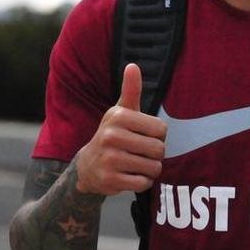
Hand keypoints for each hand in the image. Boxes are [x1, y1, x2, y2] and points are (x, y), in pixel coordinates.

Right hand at [75, 63, 165, 194]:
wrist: (87, 166)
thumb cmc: (113, 135)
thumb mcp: (120, 112)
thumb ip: (131, 90)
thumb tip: (133, 66)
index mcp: (118, 116)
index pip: (161, 129)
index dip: (158, 136)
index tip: (144, 136)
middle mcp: (111, 136)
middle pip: (159, 149)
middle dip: (155, 155)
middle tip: (141, 153)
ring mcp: (110, 159)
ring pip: (153, 167)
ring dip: (150, 169)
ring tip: (136, 164)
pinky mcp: (110, 180)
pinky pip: (143, 183)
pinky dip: (142, 182)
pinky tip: (130, 176)